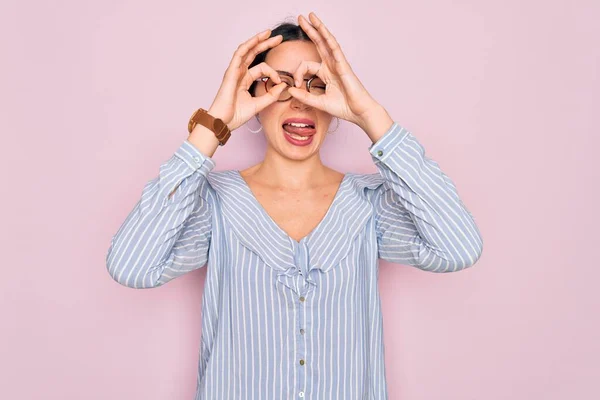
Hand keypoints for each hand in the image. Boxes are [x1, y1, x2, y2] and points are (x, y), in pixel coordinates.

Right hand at [208, 29, 288, 130]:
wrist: (223, 122)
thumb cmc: (236, 115)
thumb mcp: (259, 104)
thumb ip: (271, 96)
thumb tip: (284, 86)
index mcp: (245, 80)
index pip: (262, 68)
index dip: (273, 73)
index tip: (280, 81)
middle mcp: (239, 73)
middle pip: (254, 54)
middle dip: (266, 44)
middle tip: (279, 38)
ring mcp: (234, 71)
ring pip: (247, 50)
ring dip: (258, 40)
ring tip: (269, 33)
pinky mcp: (231, 72)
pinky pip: (239, 54)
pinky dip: (248, 46)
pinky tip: (257, 39)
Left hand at [287, 12, 382, 129]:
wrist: (358, 112)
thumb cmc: (343, 107)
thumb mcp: (318, 102)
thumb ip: (304, 96)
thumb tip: (290, 90)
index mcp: (325, 73)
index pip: (306, 65)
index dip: (297, 73)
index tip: (295, 85)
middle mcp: (331, 65)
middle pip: (319, 43)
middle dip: (310, 30)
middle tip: (301, 17)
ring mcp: (338, 64)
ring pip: (327, 41)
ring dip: (319, 28)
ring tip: (311, 16)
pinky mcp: (344, 65)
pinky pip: (335, 49)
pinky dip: (328, 39)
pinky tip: (323, 29)